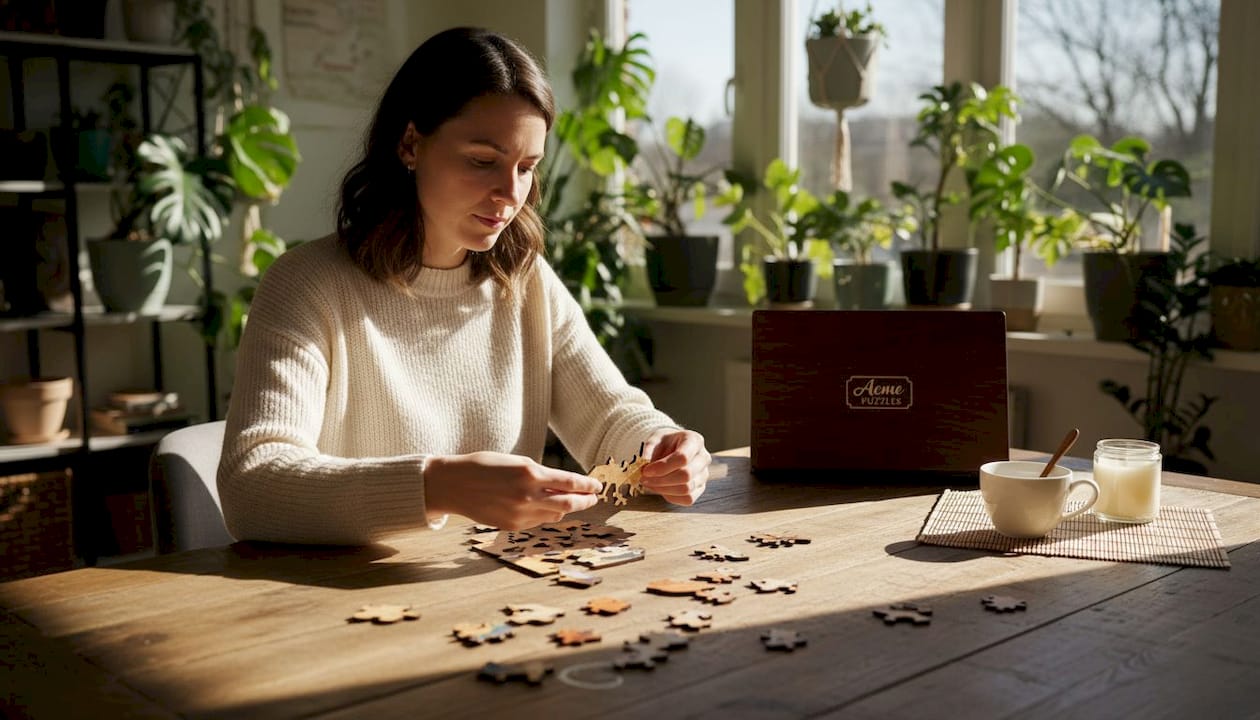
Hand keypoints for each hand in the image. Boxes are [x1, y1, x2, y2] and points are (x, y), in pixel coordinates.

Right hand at [424, 451, 601, 529]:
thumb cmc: (483, 466)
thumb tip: (564, 486)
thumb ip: (540, 475)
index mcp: (530, 474)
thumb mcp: (515, 462)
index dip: (588, 485)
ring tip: (573, 502)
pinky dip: (546, 515)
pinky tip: (548, 508)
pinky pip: (538, 522)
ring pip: (555, 515)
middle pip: (569, 503)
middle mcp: (528, 496)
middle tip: (594, 498)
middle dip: (585, 501)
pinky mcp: (512, 526)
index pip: (570, 483)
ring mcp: (520, 514)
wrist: (452, 484)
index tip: (597, 485)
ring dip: (566, 508)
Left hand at [640, 429, 710, 505]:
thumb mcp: (654, 439)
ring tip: (649, 483)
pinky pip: (687, 499)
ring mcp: (704, 474)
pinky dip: (670, 496)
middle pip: (686, 475)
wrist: (672, 449)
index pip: (683, 457)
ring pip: (686, 489)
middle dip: (660, 480)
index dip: (662, 467)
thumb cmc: (665, 443)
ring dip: (663, 489)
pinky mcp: (700, 488)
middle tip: (643, 478)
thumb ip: (648, 449)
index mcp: (694, 441)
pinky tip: (660, 488)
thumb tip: (643, 463)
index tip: (645, 470)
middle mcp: (703, 458)